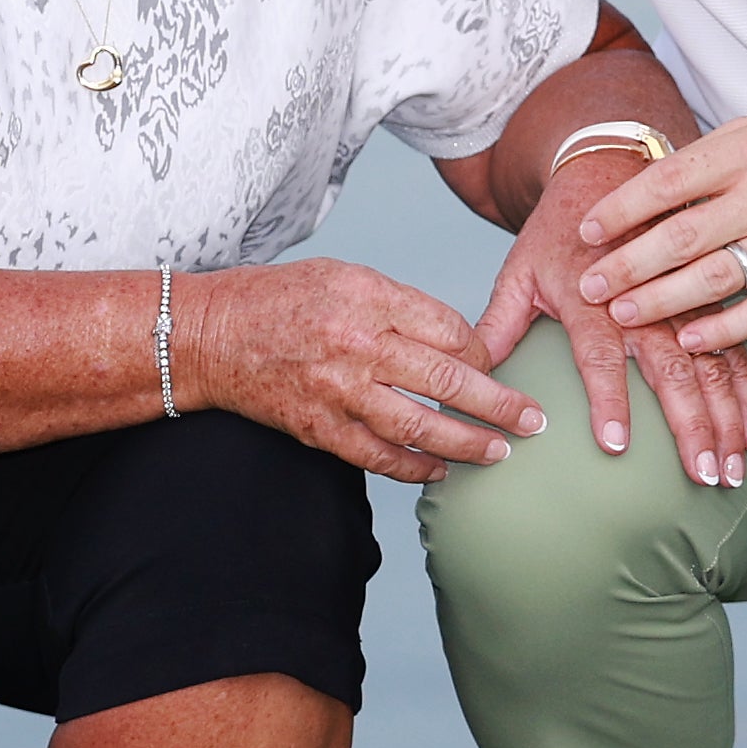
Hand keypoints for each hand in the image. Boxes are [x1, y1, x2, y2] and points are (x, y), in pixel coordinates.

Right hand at [176, 258, 544, 481]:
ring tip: (499, 451)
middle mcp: (358, 344)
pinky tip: (440, 471)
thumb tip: (458, 342)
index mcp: (370, 298)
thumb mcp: (345, 276)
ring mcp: (337, 391)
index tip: (497, 365)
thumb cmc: (281, 299)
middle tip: (535, 420)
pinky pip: (377, 456)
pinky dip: (413, 468)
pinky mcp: (317, 427)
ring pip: (419, 425)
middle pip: (448, 379)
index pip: (451, 330)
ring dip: (467, 444)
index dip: (484, 351)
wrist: (211, 334)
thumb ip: (401, 306)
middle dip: (500, 404)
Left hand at [468, 151, 746, 485]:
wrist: (609, 170)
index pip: (600, 355)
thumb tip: (467, 373)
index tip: (618, 444)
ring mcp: (685, 302)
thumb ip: (497, 323)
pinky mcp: (709, 303)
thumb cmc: (559, 230)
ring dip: (726, 419)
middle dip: (691, 425)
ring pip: (713, 367)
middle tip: (702, 472)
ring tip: (732, 467)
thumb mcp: (520, 269)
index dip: (608, 400)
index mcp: (593, 296)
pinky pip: (737, 352)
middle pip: (673, 368)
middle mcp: (647, 300)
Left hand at [571, 110, 746, 353]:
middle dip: (626, 265)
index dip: (620, 208)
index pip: (667, 182)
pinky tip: (688, 340)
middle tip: (590, 285)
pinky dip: (720, 331)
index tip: (587, 228)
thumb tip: (649, 188)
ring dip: (658, 302)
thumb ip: (711, 160)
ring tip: (622, 314)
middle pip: (679, 237)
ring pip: (710, 281)